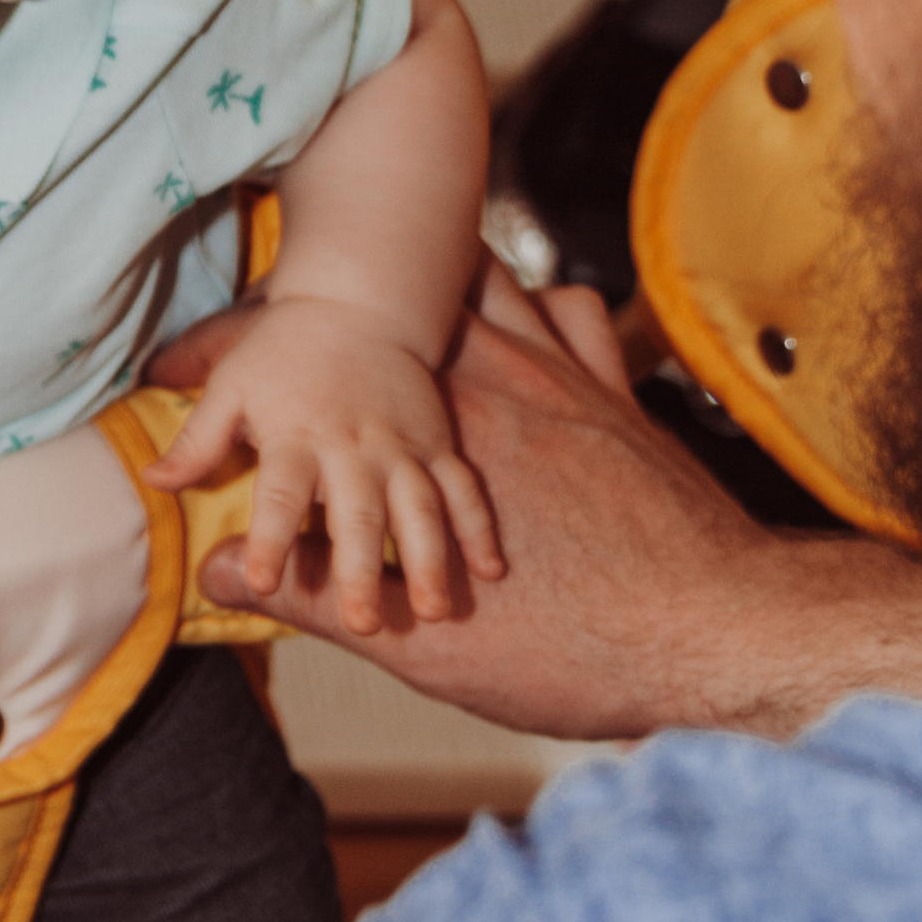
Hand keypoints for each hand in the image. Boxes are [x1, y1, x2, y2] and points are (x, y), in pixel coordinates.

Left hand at [143, 289, 501, 631]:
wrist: (356, 301)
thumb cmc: (283, 352)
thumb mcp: (230, 386)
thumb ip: (198, 441)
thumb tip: (153, 483)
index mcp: (296, 437)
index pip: (279, 496)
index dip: (270, 539)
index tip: (263, 582)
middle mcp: (352, 448)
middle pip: (358, 514)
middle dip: (361, 568)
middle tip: (365, 622)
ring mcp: (402, 448)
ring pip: (420, 508)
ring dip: (430, 559)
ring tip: (437, 610)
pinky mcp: (437, 445)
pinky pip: (463, 488)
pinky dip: (479, 527)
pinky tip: (491, 570)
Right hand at [170, 269, 861, 742]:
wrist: (725, 632)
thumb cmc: (582, 649)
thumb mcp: (428, 647)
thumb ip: (319, 601)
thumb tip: (221, 576)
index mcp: (432, 439)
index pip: (316, 378)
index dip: (245, 359)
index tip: (196, 356)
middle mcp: (491, 382)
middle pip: (394, 305)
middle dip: (336, 296)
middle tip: (293, 288)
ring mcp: (562, 377)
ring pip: (484, 284)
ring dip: (437, 275)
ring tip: (399, 271)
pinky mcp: (618, 394)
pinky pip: (572, 312)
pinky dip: (538, 299)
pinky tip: (526, 316)